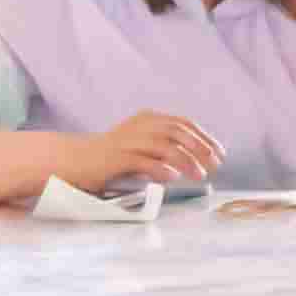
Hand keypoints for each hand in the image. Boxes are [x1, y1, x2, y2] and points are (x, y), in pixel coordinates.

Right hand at [86, 109, 216, 190]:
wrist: (76, 160)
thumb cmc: (112, 158)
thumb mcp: (143, 147)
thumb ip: (166, 149)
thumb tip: (199, 161)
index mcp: (148, 119)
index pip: (183, 123)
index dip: (204, 137)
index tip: (220, 153)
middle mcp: (139, 126)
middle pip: (176, 131)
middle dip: (200, 148)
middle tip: (215, 165)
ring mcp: (127, 140)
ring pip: (163, 145)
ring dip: (185, 160)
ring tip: (199, 175)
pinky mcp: (116, 158)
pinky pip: (142, 161)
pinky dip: (160, 168)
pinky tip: (172, 177)